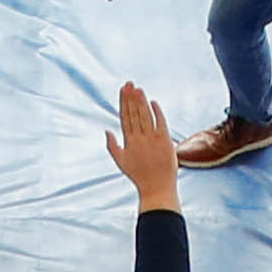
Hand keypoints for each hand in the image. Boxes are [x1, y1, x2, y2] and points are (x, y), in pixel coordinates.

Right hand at [104, 81, 178, 212]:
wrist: (157, 188)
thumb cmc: (138, 176)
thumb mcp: (121, 162)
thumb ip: (112, 146)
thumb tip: (106, 130)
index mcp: (129, 142)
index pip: (125, 117)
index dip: (124, 102)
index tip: (123, 90)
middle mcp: (140, 138)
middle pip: (135, 113)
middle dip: (132, 97)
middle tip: (129, 83)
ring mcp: (153, 139)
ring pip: (146, 115)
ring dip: (142, 101)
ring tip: (138, 89)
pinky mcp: (165, 141)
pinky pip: (161, 122)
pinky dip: (157, 112)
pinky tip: (153, 102)